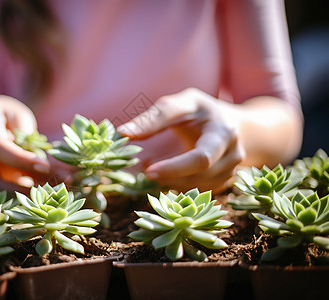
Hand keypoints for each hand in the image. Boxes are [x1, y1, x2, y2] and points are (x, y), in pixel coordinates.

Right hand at [0, 95, 50, 192]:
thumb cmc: (7, 116)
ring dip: (18, 192)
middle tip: (45, 189)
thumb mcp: (21, 117)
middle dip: (17, 187)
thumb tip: (46, 167)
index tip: (45, 167)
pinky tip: (34, 188)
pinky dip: (14, 190)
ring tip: (43, 189)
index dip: (20, 159)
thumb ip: (28, 139)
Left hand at [118, 88, 244, 193]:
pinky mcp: (226, 180)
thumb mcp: (179, 105)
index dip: (174, 168)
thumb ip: (153, 118)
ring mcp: (232, 169)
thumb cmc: (199, 111)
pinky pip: (200, 191)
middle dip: (172, 177)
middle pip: (202, 176)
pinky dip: (180, 186)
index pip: (201, 157)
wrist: (231, 123)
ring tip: (153, 171)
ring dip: (173, 183)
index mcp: (223, 131)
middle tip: (146, 174)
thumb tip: (123, 133)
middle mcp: (233, 152)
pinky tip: (167, 176)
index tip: (148, 170)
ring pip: (200, 186)